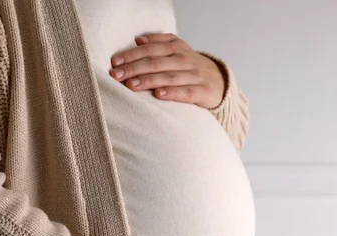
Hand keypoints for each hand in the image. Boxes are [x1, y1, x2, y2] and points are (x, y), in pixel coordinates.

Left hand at [109, 33, 226, 108]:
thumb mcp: (178, 50)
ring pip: (168, 77)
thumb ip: (159, 43)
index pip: (150, 49)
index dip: (132, 55)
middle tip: (116, 75)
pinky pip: (186, 92)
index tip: (115, 62)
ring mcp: (195, 75)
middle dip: (134, 68)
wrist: (221, 82)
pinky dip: (172, 93)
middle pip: (156, 62)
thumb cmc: (191, 68)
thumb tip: (138, 39)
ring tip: (131, 85)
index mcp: (176, 48)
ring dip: (148, 80)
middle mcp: (185, 60)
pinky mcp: (203, 91)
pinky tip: (158, 95)